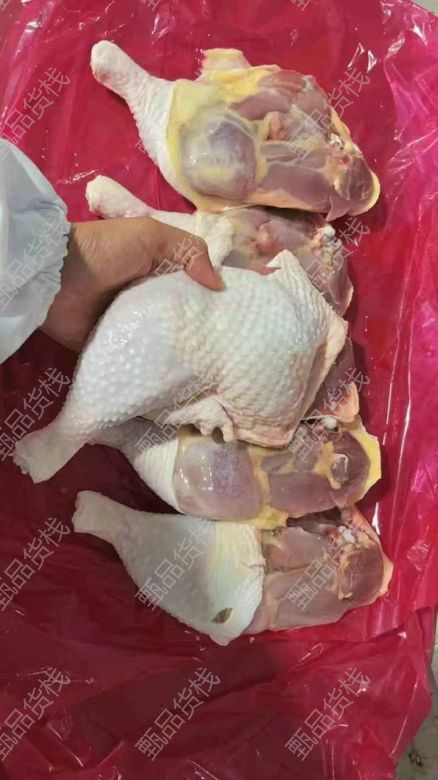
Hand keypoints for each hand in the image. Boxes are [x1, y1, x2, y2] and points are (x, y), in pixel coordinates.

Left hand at [41, 216, 221, 351]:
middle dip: (200, 330)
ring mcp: (130, 325)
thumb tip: (220, 285)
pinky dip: (153, 367)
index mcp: (157, 271)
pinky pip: (138, 359)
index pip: (191, 286)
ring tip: (207, 367)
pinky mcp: (114, 348)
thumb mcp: (151, 235)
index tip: (235, 316)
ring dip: (180, 351)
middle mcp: (147, 298)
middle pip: (181, 317)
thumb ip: (189, 251)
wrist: (55, 277)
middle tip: (225, 348)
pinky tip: (177, 378)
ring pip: (163, 341)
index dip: (212, 299)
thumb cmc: (106, 250)